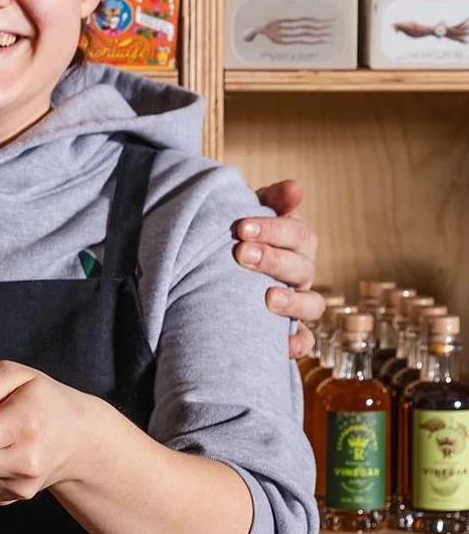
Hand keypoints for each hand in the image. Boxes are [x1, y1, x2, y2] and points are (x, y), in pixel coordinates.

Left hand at [235, 178, 323, 358]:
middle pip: (301, 267)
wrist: (221, 266)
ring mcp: (299, 302)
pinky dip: (298, 344)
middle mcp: (302, 272)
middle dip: (272, 260)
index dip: (272, 230)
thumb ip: (271, 200)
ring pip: (312, 305)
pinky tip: (283, 345)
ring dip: (293, 302)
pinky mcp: (292, 330)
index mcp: (296, 242)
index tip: (240, 227)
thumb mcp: (251, 213)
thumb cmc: (241, 236)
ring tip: (268, 299)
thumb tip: (295, 188)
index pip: (296, 234)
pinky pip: (306, 341)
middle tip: (242, 255)